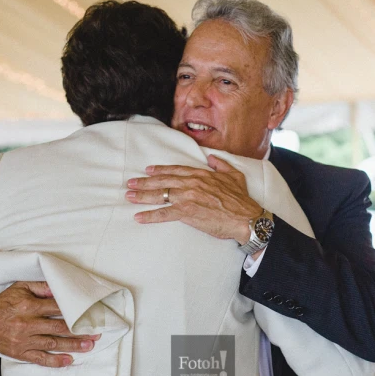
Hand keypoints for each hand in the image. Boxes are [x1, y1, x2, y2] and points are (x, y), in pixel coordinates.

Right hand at [0, 281, 99, 366]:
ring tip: (89, 345)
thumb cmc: (3, 303)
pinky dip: (55, 361)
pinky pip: (40, 358)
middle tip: (96, 332)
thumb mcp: (19, 288)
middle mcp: (27, 324)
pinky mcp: (21, 352)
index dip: (74, 310)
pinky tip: (69, 360)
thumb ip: (40, 287)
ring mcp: (24, 340)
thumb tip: (58, 288)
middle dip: (79, 330)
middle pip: (58, 327)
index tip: (90, 311)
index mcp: (28, 307)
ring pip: (52, 343)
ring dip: (72, 345)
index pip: (56, 308)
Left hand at [126, 155, 261, 244]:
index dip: (160, 170)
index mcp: (201, 175)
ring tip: (129, 196)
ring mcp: (187, 197)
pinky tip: (139, 217)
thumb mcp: (234, 176)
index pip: (176, 170)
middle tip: (131, 183)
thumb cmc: (241, 199)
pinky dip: (150, 216)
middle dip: (145, 182)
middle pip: (163, 181)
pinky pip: (164, 214)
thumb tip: (212, 158)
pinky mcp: (186, 213)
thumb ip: (221, 165)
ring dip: (142, 196)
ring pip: (160, 195)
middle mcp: (191, 184)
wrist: (245, 218)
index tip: (148, 170)